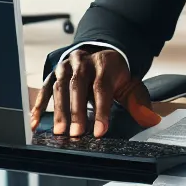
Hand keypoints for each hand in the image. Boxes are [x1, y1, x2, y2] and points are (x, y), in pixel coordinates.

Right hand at [28, 47, 157, 137]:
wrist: (98, 51)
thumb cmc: (113, 73)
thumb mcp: (129, 83)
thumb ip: (138, 101)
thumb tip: (151, 120)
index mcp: (104, 63)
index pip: (102, 87)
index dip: (100, 110)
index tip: (100, 131)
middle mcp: (83, 62)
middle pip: (78, 86)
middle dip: (76, 112)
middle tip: (76, 134)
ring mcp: (66, 66)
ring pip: (60, 87)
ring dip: (59, 111)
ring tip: (59, 132)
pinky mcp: (53, 73)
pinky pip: (45, 89)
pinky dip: (39, 106)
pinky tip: (35, 123)